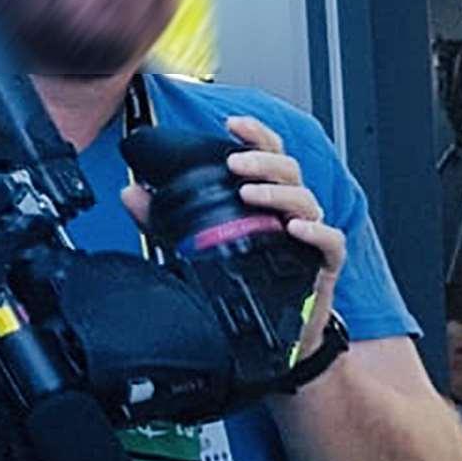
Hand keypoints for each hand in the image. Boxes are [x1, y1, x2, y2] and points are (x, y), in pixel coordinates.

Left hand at [124, 114, 345, 357]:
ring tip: (251, 193)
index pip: (267, 156)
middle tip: (235, 163)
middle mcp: (290, 212)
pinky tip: (294, 228)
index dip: (255, 136)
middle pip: (289, 170)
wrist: (273, 335)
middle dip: (262, 161)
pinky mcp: (324, 264)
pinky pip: (330, 240)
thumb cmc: (244, 282)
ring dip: (278, 192)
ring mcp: (310, 236)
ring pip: (306, 199)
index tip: (232, 125)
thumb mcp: (194, 245)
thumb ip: (163, 220)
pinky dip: (316, 231)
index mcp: (265, 200)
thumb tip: (131, 194)